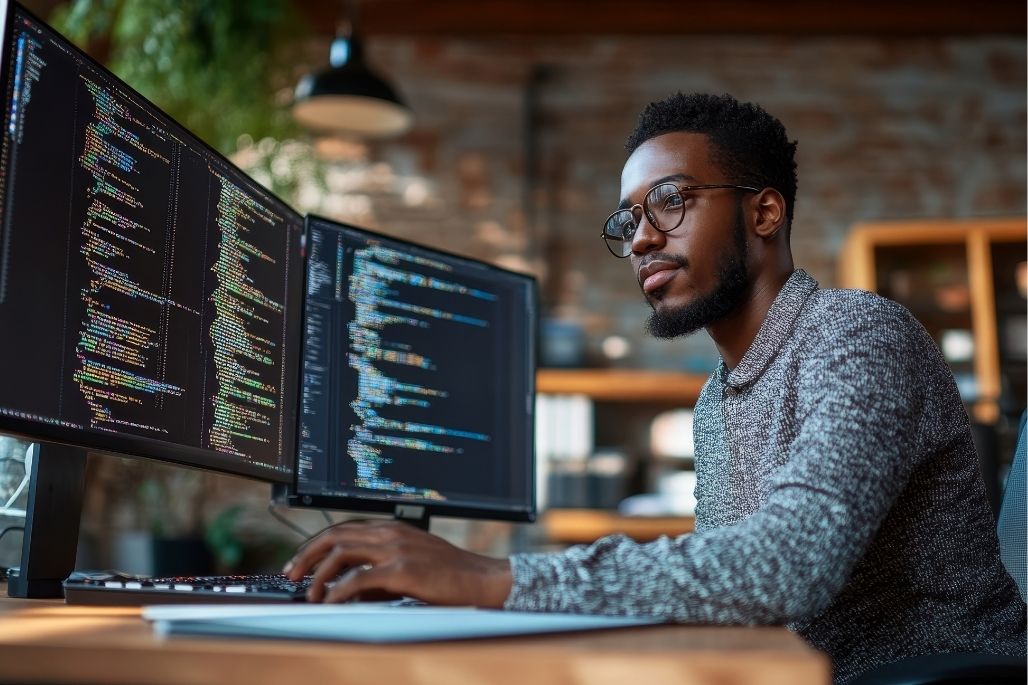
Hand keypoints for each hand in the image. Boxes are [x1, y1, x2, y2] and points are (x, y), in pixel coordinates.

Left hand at [282, 519, 512, 605]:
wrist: (481, 579)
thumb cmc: (449, 576)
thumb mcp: (410, 566)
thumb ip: (379, 572)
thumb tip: (348, 590)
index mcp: (392, 528)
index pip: (343, 528)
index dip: (316, 544)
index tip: (300, 562)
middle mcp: (390, 533)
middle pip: (335, 535)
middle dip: (306, 555)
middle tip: (291, 574)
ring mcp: (396, 548)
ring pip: (341, 552)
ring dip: (319, 574)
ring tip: (311, 594)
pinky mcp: (402, 569)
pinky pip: (359, 578)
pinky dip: (340, 590)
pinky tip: (332, 602)